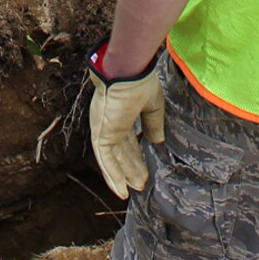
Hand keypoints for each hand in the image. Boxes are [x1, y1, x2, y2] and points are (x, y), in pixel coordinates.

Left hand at [89, 60, 163, 199]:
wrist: (127, 70)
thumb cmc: (139, 81)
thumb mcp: (152, 106)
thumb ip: (153, 125)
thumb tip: (156, 142)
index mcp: (120, 114)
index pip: (128, 141)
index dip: (136, 156)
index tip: (144, 170)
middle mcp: (110, 123)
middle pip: (121, 152)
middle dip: (130, 168)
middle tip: (140, 184)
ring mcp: (104, 129)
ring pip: (113, 159)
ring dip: (122, 175)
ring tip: (133, 190)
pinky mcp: (101, 134)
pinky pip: (106, 160)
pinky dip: (112, 176)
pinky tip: (120, 190)